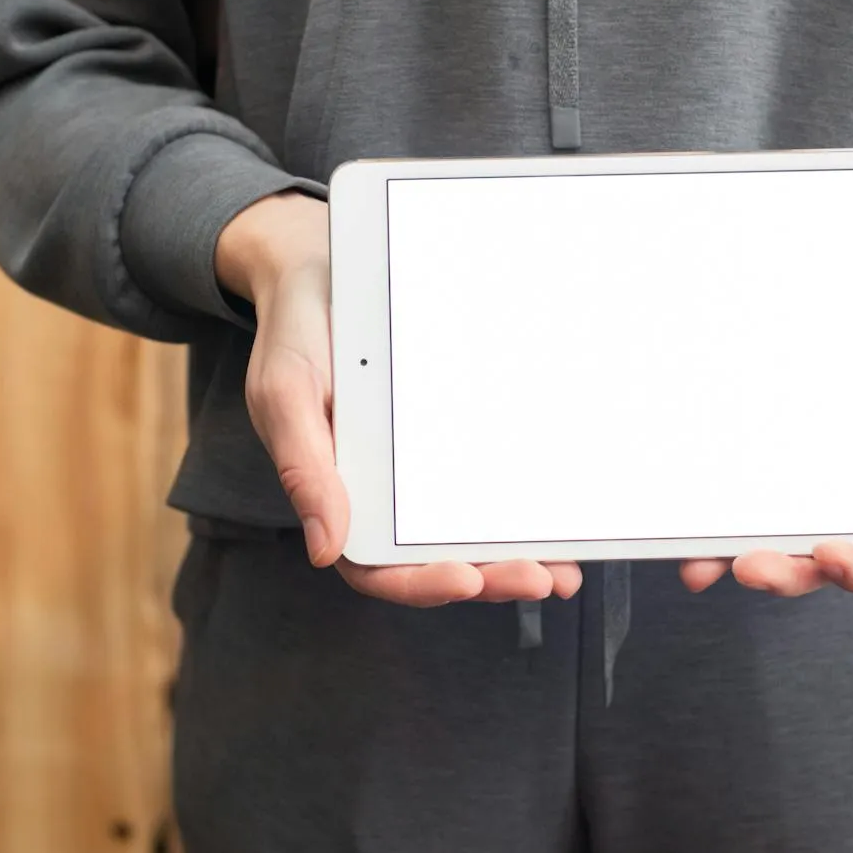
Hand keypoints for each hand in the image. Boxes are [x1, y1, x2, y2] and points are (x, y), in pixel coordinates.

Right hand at [216, 193, 581, 605]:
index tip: (465, 579)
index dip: (421, 583)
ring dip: (517, 558)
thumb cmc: (296, 335)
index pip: (376, 565)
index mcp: (340, 493)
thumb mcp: (286, 393)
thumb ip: (304, 468)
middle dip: (490, 577)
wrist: (322, 269)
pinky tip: (566, 517)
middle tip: (541, 578)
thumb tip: (324, 550)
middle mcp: (385, 492)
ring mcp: (422, 467)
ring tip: (564, 571)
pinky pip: (491, 474)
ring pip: (469, 531)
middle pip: (436, 559)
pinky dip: (527, 506)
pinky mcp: (455, 431)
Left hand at [680, 245, 852, 596]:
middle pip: (818, 558)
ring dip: (734, 553)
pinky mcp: (772, 430)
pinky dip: (713, 501)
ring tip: (699, 563)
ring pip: (773, 528)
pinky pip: (741, 472)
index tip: (831, 554)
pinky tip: (683, 508)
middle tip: (749, 567)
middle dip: (784, 572)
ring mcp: (811, 465)